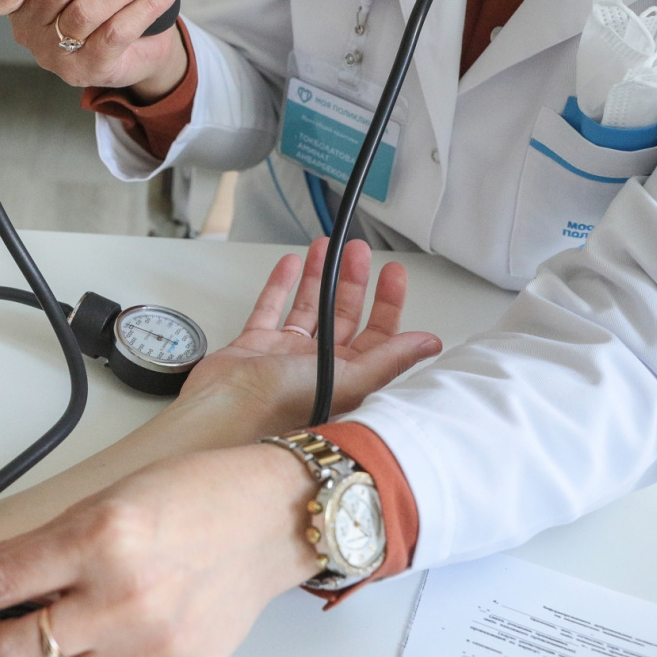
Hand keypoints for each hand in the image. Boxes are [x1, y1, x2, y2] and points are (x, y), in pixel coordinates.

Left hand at [0, 240, 440, 656]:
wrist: (275, 519)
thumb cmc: (198, 492)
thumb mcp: (107, 496)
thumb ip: (33, 540)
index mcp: (104, 537)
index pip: (0, 582)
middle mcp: (126, 597)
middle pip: (19, 647)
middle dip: (0, 636)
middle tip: (9, 617)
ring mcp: (154, 645)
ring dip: (52, 654)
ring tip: (85, 614)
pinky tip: (133, 624)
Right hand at [177, 237, 442, 439]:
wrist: (226, 409)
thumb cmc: (283, 404)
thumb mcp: (349, 378)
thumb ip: (390, 359)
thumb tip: (430, 344)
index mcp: (347, 376)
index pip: (377, 335)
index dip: (387, 304)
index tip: (393, 274)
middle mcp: (318, 365)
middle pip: (343, 315)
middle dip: (353, 281)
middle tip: (358, 251)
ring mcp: (285, 354)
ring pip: (309, 307)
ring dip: (319, 277)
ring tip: (325, 247)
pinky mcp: (254, 345)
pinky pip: (270, 309)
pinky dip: (280, 286)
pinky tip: (290, 266)